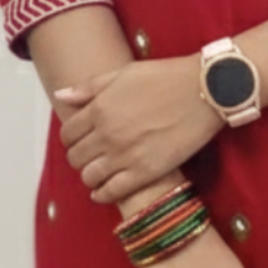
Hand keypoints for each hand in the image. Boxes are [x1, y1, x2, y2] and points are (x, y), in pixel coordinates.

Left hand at [56, 57, 221, 201]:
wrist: (205, 90)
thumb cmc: (168, 77)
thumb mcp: (125, 73)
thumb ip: (91, 87)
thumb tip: (62, 95)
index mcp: (100, 108)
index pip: (68, 134)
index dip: (71, 139)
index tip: (81, 139)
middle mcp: (107, 134)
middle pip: (76, 157)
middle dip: (81, 157)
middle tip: (92, 155)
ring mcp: (125, 155)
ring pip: (90, 177)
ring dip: (91, 176)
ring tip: (101, 172)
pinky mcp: (145, 172)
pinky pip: (112, 192)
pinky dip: (103, 194)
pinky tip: (106, 190)